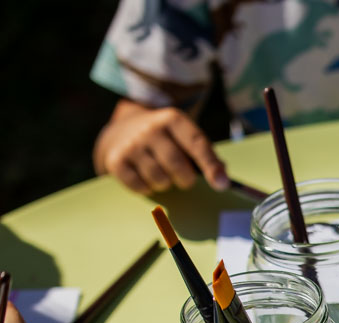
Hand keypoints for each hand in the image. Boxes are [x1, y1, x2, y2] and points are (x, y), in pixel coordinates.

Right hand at [94, 100, 227, 194]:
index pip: (197, 144)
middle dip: (185, 180)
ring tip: (161, 173)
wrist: (121, 129)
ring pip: (159, 180)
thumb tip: (222, 179)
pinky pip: (140, 187)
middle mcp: (151, 128)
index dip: (210, 166)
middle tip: (183, 178)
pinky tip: (145, 176)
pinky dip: (147, 188)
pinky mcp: (116, 160)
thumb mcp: (184, 136)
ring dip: (165, 184)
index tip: (221, 185)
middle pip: (177, 166)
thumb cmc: (165, 139)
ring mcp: (131, 144)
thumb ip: (206, 154)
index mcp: (173, 119)